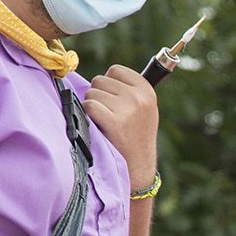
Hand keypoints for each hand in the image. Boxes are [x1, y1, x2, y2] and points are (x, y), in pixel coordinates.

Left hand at [84, 65, 158, 189]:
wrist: (138, 165)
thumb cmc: (135, 134)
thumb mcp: (143, 108)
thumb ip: (128, 89)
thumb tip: (101, 77)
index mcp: (147, 90)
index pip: (115, 70)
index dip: (109, 84)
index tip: (115, 100)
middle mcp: (139, 97)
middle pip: (100, 80)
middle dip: (99, 95)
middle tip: (109, 114)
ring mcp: (128, 108)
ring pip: (92, 93)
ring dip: (93, 106)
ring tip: (106, 122)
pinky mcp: (115, 121)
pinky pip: (89, 105)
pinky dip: (89, 115)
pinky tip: (100, 126)